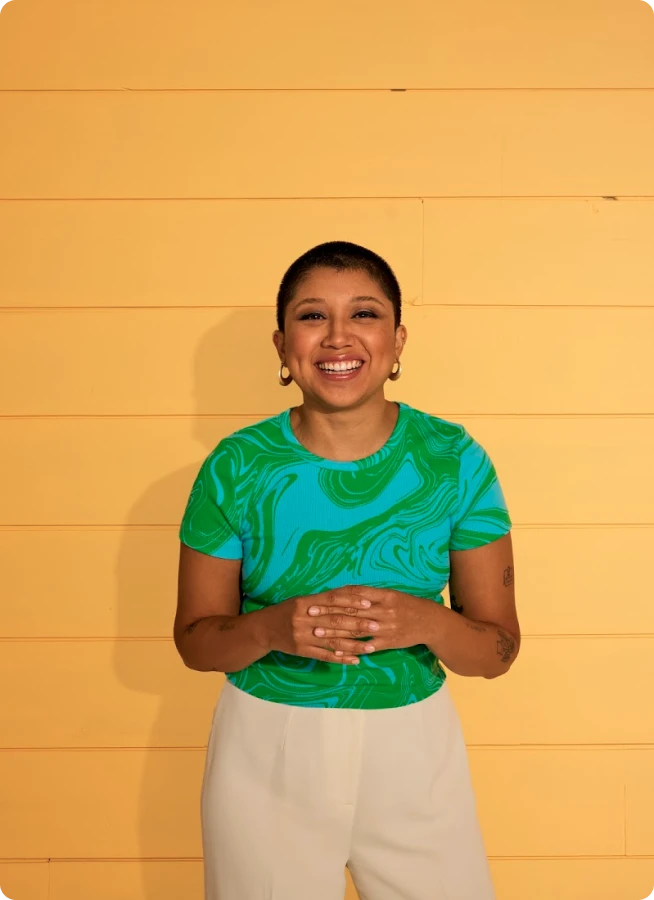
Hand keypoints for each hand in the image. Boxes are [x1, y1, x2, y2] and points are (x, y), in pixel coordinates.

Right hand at [263, 587, 380, 665]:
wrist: (264, 629)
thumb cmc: (287, 611)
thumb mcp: (302, 600)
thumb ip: (323, 600)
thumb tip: (350, 596)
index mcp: (305, 602)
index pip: (332, 600)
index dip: (351, 601)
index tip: (368, 604)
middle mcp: (304, 619)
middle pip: (335, 621)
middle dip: (357, 624)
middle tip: (376, 626)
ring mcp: (303, 636)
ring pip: (333, 641)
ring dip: (354, 645)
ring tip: (371, 647)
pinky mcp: (302, 651)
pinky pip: (324, 656)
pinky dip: (341, 658)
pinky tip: (355, 660)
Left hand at [307, 585, 434, 653]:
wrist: (429, 622)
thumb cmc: (406, 605)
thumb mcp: (390, 594)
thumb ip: (368, 594)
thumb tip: (345, 592)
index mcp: (382, 595)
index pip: (353, 595)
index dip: (333, 598)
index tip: (316, 599)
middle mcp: (382, 610)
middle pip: (351, 612)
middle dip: (328, 614)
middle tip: (309, 615)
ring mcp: (385, 627)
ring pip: (355, 630)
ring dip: (334, 632)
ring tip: (317, 633)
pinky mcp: (388, 641)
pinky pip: (366, 646)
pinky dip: (350, 648)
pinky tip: (337, 650)